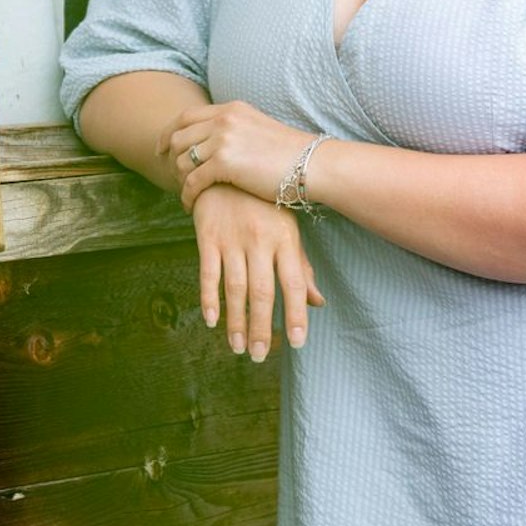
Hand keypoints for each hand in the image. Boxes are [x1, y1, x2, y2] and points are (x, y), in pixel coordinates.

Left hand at [158, 100, 313, 211]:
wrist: (313, 166)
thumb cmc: (292, 156)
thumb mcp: (259, 130)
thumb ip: (236, 130)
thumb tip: (219, 142)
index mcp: (231, 109)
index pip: (187, 116)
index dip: (169, 132)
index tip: (161, 148)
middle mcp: (224, 119)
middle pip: (178, 136)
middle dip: (169, 157)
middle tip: (169, 175)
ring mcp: (223, 139)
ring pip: (182, 159)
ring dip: (179, 178)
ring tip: (184, 192)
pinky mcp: (224, 163)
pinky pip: (192, 181)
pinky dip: (186, 195)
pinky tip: (189, 205)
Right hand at [192, 184, 326, 361]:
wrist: (226, 170)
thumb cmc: (264, 206)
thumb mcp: (287, 230)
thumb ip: (300, 267)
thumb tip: (317, 303)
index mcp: (285, 239)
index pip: (294, 283)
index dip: (295, 314)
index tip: (296, 343)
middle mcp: (260, 240)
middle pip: (262, 292)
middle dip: (261, 327)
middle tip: (259, 355)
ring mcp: (232, 238)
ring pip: (235, 288)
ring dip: (236, 321)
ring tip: (238, 347)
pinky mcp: (208, 236)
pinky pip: (208, 272)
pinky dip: (209, 298)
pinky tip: (212, 320)